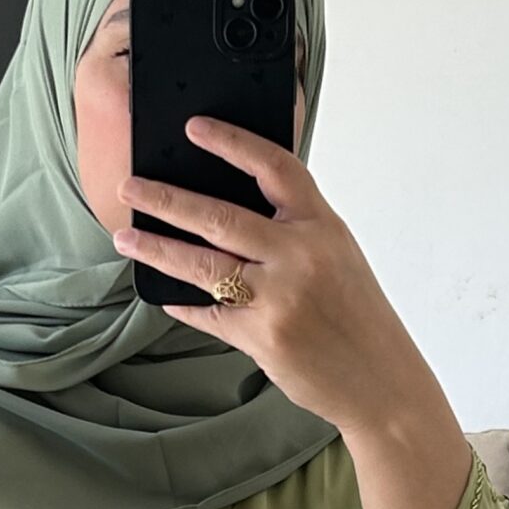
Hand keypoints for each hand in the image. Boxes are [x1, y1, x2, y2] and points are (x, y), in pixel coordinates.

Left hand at [112, 119, 440, 437]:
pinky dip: (184, 305)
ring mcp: (280, 297)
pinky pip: (209, 314)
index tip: (195, 127)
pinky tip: (165, 297)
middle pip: (219, 217)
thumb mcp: (337, 257)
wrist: (381, 381)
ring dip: (156, 248)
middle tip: (130, 188)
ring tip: (126, 237)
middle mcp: (301, 256)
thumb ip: (293, 231)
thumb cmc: (359, 317)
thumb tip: (229, 214)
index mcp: (322, 226)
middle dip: (166, 199)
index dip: (231, 143)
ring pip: (202, 264)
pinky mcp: (263, 336)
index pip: (274, 167)